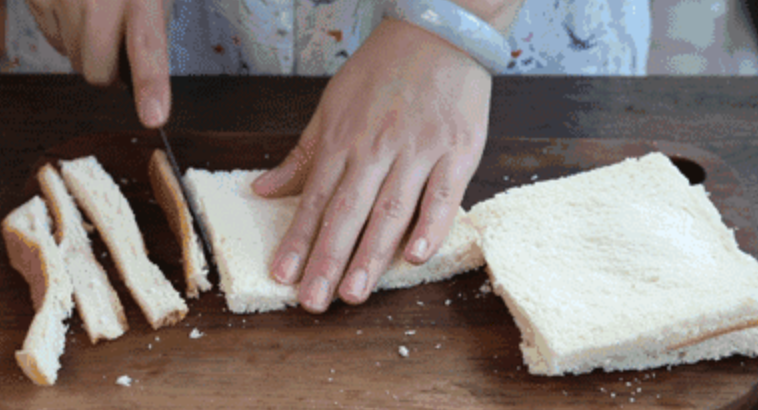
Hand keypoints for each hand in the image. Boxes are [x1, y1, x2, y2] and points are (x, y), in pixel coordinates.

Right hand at [26, 0, 172, 127]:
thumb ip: (151, 29)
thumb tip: (144, 79)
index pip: (146, 47)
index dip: (150, 86)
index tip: (154, 116)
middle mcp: (97, 0)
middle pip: (97, 72)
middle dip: (109, 75)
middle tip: (120, 53)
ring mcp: (62, 0)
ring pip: (73, 60)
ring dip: (87, 52)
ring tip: (98, 19)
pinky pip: (53, 40)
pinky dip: (66, 34)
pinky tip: (77, 11)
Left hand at [252, 18, 490, 312]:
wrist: (440, 31)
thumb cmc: (383, 69)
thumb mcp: (332, 105)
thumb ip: (302, 154)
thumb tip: (263, 188)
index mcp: (344, 139)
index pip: (316, 199)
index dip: (297, 240)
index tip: (282, 276)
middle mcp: (377, 148)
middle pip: (348, 212)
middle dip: (327, 260)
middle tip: (313, 301)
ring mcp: (419, 150)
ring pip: (391, 210)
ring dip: (371, 255)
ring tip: (353, 293)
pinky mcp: (457, 150)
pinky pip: (443, 194)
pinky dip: (431, 225)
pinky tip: (415, 256)